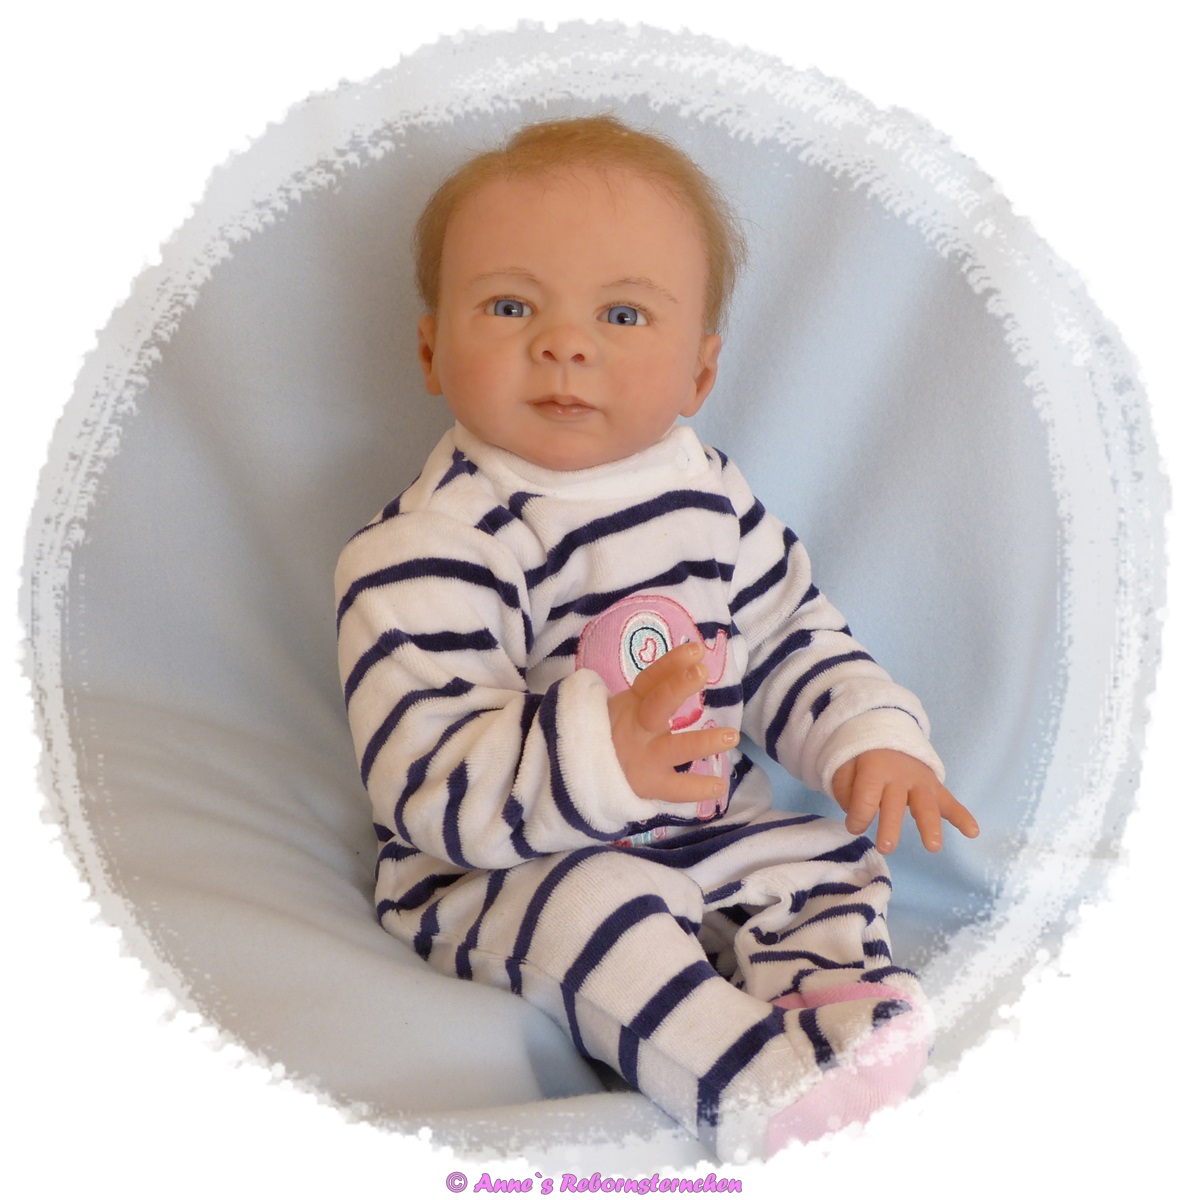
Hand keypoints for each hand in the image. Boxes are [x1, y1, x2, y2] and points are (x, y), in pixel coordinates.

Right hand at [607, 641, 739, 805]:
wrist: (576, 776)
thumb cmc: (606, 737)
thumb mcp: (618, 711)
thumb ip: (644, 696)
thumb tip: (683, 667)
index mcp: (630, 706)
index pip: (651, 680)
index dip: (671, 663)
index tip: (695, 650)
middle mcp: (636, 729)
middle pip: (656, 705)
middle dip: (678, 687)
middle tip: (702, 672)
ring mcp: (643, 758)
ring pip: (674, 748)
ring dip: (702, 741)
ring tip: (731, 736)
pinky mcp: (648, 785)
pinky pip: (675, 789)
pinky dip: (697, 788)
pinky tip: (719, 786)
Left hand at [831, 748, 978, 853]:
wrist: (887, 732)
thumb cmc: (862, 757)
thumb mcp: (844, 764)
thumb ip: (844, 787)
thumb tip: (854, 813)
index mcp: (875, 768)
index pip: (866, 796)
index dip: (858, 816)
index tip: (853, 827)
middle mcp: (900, 775)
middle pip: (895, 803)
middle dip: (890, 826)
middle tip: (886, 848)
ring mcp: (920, 781)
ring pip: (926, 804)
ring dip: (930, 826)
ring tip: (933, 847)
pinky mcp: (935, 787)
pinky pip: (950, 802)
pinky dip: (962, 816)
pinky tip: (973, 831)